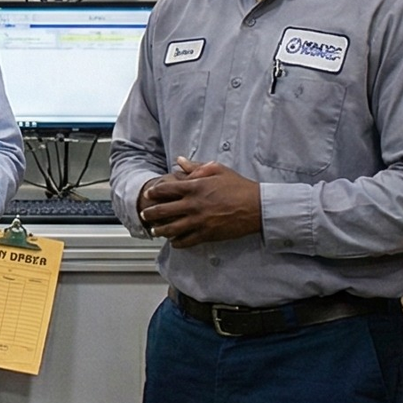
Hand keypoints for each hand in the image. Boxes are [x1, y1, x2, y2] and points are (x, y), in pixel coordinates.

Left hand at [138, 158, 263, 247]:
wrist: (257, 207)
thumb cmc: (239, 187)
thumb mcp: (218, 171)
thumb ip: (197, 167)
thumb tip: (180, 161)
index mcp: (195, 188)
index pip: (166, 190)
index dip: (154, 192)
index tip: (148, 194)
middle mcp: (194, 205)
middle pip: (163, 211)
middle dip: (150, 214)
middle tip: (144, 215)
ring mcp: (199, 221)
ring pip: (171, 229)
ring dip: (160, 230)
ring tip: (155, 230)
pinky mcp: (207, 234)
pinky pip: (187, 241)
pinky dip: (177, 242)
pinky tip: (174, 241)